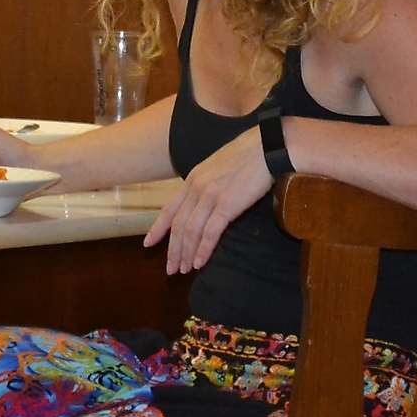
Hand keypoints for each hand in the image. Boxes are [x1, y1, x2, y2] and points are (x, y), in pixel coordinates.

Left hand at [144, 125, 272, 274]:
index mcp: (193, 178)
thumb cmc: (248, 155)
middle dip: (173, 250)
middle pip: (178, 224)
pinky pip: (209, 233)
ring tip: (185, 270)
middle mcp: (197, 187)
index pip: (170, 208)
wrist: (267, 147)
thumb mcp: (218, 166)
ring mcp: (210, 196)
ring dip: (186, 254)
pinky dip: (203, 250)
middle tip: (170, 269)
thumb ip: (207, 183)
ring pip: (190, 232)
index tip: (149, 244)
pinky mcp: (227, 205)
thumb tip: (204, 201)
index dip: (158, 228)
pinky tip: (200, 263)